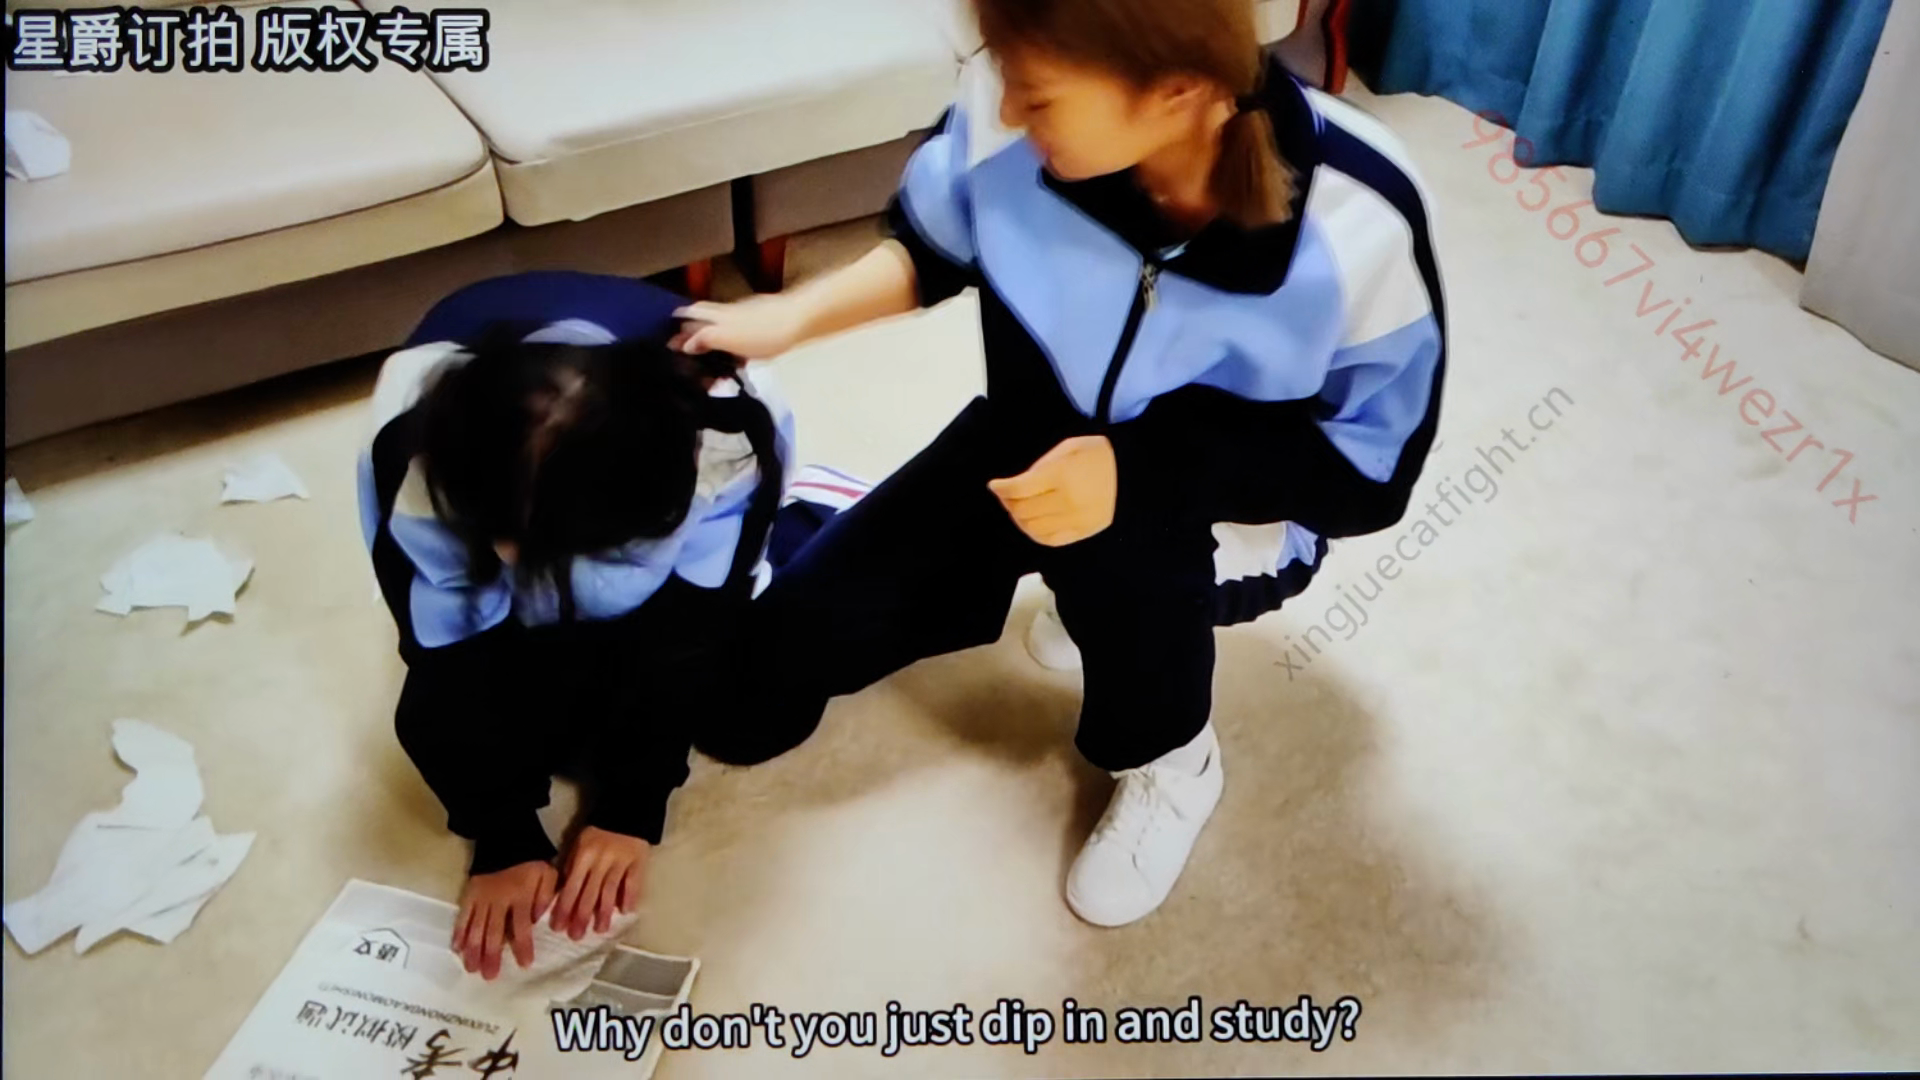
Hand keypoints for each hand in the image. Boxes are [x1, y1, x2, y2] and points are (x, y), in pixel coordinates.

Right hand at [453, 860, 556, 980]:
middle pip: (494, 931)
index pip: (521, 926)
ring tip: (471, 969)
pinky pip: (462, 916)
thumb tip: (538, 919)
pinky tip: (456, 948)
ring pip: (475, 927)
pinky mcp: (469, 894)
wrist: (506, 838)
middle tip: (489, 976)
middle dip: (492, 955)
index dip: (522, 946)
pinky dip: (459, 932)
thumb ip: (545, 897)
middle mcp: (499, 901)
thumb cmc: (531, 861)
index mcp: (520, 896)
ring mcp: (481, 898)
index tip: (524, 965)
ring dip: (473, 949)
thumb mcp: (548, 874)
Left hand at [551, 826, 650, 939]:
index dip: (564, 907)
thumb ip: (571, 868)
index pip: (572, 887)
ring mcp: (621, 861)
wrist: (625, 813)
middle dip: (581, 916)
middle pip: (590, 892)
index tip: (558, 927)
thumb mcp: (578, 846)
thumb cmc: (597, 834)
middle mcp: (601, 861)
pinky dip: (630, 896)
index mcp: (583, 857)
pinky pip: (633, 881)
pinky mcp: (638, 861)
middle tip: (576, 936)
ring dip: (604, 912)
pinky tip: (626, 911)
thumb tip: (563, 895)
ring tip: (600, 930)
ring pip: (610, 890)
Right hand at [671, 296, 808, 359]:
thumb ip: (706, 338)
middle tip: (683, 337)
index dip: (679, 328)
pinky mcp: (765, 319)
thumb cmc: (766, 332)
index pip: (691, 316)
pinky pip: (740, 326)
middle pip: (705, 313)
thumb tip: (685, 342)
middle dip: (692, 322)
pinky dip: (732, 335)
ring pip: (722, 319)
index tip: (670, 340)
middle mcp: (731, 311)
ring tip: (708, 345)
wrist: (801, 319)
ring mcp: (749, 313)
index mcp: (719, 316)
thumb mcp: (729, 339)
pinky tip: (739, 347)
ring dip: (711, 329)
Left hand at [987, 435, 1117, 546]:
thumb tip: (1017, 484)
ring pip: (1032, 528)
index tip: (994, 485)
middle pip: (1023, 510)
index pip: (1019, 488)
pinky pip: (1049, 540)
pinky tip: (1031, 522)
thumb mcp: (1068, 447)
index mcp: (1062, 476)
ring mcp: (1075, 521)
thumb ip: (1041, 465)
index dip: (1001, 488)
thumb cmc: (1099, 454)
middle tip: (1005, 494)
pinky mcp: (1082, 533)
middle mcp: (1067, 502)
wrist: (1132, 474)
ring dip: (1019, 518)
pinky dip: (1034, 533)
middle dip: (1008, 502)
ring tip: (1017, 507)